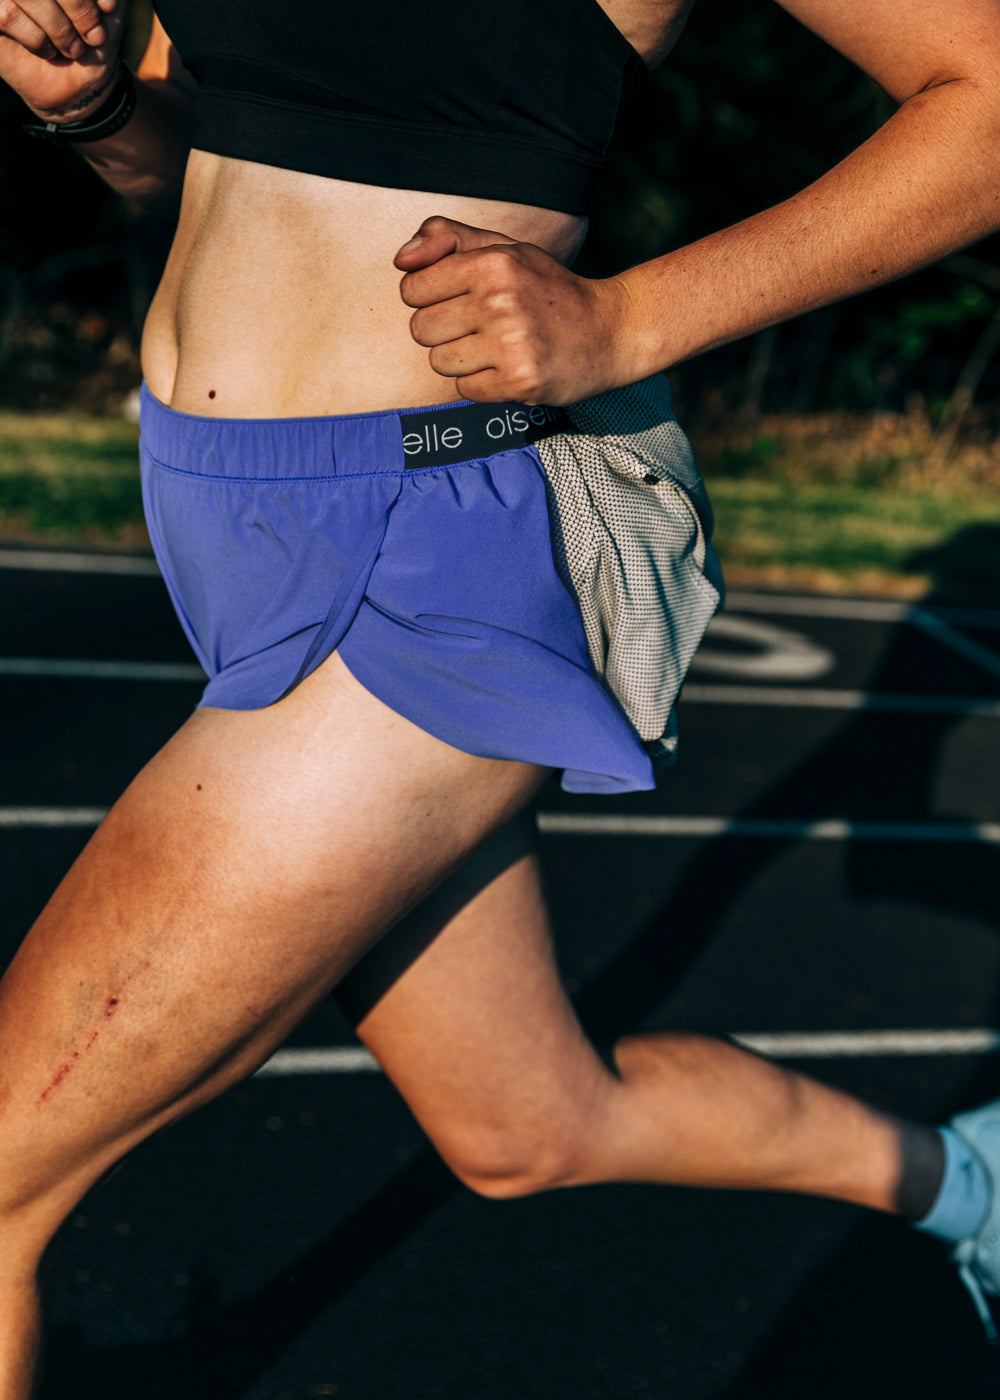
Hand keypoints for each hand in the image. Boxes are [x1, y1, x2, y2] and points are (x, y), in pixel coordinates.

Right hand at [0, 0, 124, 122]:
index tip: (109, 9)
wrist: (81, 79)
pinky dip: (36, 39)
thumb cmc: (94, 33)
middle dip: (76, 8)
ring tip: (72, 48)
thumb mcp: (112, 5)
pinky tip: (47, 50)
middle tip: (94, 37)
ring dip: (58, 29)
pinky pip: (7, 16)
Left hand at [395, 215, 635, 404]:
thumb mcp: (506, 250)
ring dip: (461, 359)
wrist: (611, 331)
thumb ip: (448, 239)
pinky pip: (465, 389)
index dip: (429, 297)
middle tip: (479, 327)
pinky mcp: (520, 382)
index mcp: (493, 262)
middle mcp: (500, 300)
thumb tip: (400, 260)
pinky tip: (508, 368)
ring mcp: (512, 344)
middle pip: (421, 329)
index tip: (458, 300)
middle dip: (443, 331)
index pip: (413, 289)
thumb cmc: (549, 290)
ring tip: (495, 348)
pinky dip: (482, 383)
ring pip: (439, 362)